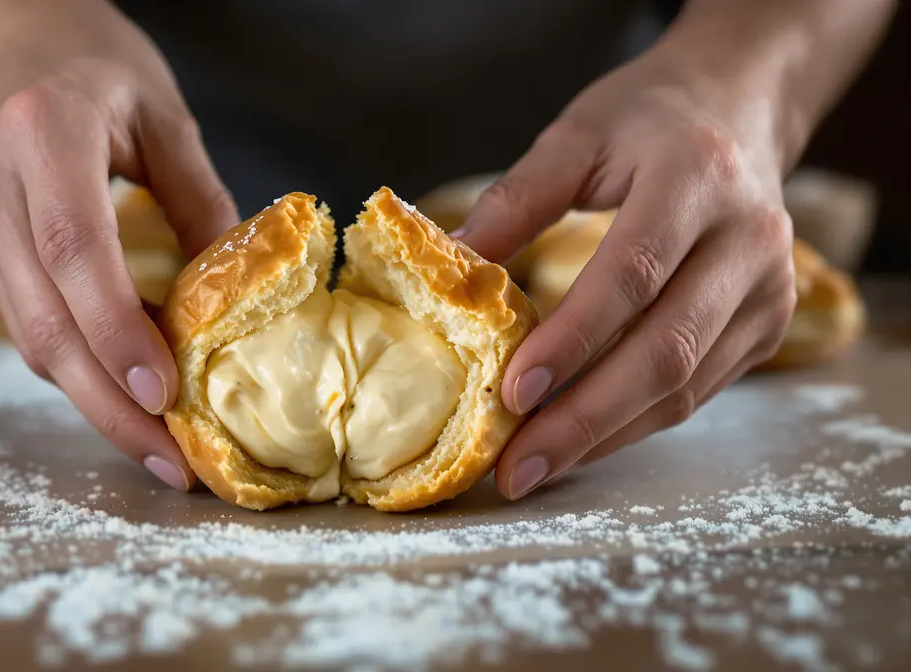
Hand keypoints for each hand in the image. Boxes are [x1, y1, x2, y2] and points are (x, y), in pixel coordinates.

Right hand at [0, 1, 236, 489]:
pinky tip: (121, 399)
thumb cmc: (85, 54)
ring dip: (89, 401)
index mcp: (43, 135)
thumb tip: (237, 295)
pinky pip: (28, 320)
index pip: (74, 252)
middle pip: (42, 320)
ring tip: (154, 450)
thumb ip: (197, 198)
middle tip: (169, 463)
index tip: (164, 397)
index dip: (116, 333)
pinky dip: (76, 367)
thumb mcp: (160, 109)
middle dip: (106, 404)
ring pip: (27, 335)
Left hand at [455, 39, 798, 499]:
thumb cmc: (646, 120)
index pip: (633, 274)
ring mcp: (769, 290)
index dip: (573, 340)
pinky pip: (697, 392)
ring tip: (533, 468)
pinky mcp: (769, 325)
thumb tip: (451, 272)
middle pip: (666, 350)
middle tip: (515, 467)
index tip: (512, 394)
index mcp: (696, 178)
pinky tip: (578, 442)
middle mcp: (748, 240)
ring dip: (604, 436)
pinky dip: (633, 424)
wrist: (738, 109)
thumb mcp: (575, 136)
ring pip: (684, 386)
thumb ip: (515, 200)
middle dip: (584, 419)